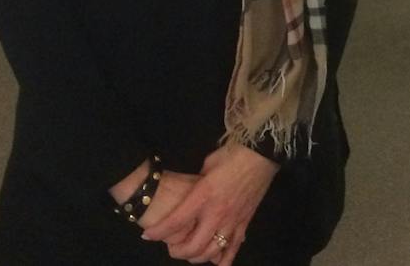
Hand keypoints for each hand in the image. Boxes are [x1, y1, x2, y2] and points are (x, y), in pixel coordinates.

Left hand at [140, 143, 279, 264]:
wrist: (262, 154)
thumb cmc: (232, 154)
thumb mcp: (207, 165)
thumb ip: (197, 183)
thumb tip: (192, 193)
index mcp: (204, 195)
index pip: (176, 221)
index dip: (159, 232)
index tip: (147, 236)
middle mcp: (217, 213)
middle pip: (193, 245)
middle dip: (176, 251)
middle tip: (170, 248)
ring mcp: (233, 220)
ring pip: (212, 251)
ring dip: (197, 257)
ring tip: (189, 253)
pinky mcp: (245, 222)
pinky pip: (234, 248)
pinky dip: (224, 259)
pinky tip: (216, 262)